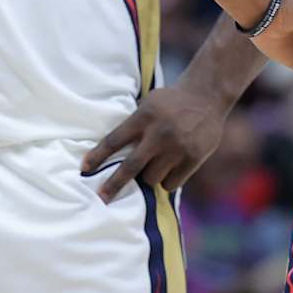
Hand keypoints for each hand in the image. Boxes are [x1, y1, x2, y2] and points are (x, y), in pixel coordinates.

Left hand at [82, 80, 233, 202]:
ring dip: (148, 177)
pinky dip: (167, 180)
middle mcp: (159, 133)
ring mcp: (177, 147)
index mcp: (144, 117)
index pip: (114, 140)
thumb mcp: (149, 103)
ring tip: (153, 167)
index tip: (84, 169)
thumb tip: (111, 151)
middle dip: (113, 185)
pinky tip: (170, 169)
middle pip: (130, 167)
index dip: (97, 156)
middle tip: (101, 198)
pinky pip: (171, 183)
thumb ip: (135, 124)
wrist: (207, 95)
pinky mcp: (193, 158)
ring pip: (152, 178)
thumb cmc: (172, 100)